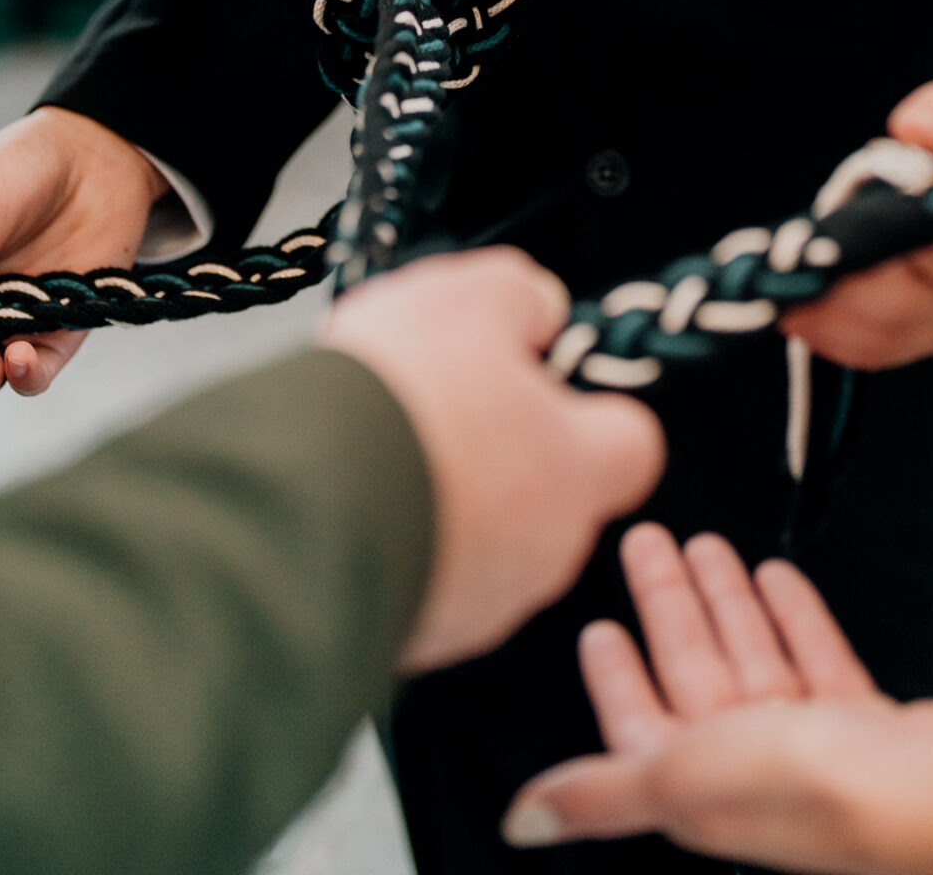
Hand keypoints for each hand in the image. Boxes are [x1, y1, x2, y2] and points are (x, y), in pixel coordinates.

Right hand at [321, 250, 663, 673]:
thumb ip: (523, 298)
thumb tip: (536, 310)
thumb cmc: (396, 406)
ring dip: (445, 499)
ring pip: (482, 542)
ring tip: (384, 448)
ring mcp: (479, 603)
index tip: (548, 383)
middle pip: (548, 494)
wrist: (300, 502)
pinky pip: (422, 581)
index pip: (632, 446)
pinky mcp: (415, 637)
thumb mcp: (472, 295)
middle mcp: (543, 550)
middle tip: (446, 405)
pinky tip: (355, 499)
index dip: (592, 409)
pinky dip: (397, 543)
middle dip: (501, 452)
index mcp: (576, 468)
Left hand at [502, 524, 932, 873]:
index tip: (598, 625)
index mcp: (696, 791)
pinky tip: (776, 576)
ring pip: (752, 656)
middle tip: (647, 540)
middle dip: (669, 606)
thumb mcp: (677, 779)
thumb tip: (522, 820)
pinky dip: (792, 617)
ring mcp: (807, 745)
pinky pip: (815, 657)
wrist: (925, 795)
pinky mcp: (862, 722)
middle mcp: (747, 770)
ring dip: (725, 602)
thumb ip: (601, 792)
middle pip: (695, 671)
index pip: (640, 724)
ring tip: (706, 545)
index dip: (616, 675)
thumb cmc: (804, 789)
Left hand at [780, 59, 932, 371]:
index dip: (895, 247)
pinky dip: (826, 329)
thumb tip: (917, 129)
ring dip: (824, 309)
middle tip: (788, 246)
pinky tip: (792, 295)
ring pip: (883, 338)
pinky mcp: (924, 330)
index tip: (836, 219)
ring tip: (779, 270)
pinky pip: (873, 347)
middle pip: (910, 310)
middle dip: (842, 280)